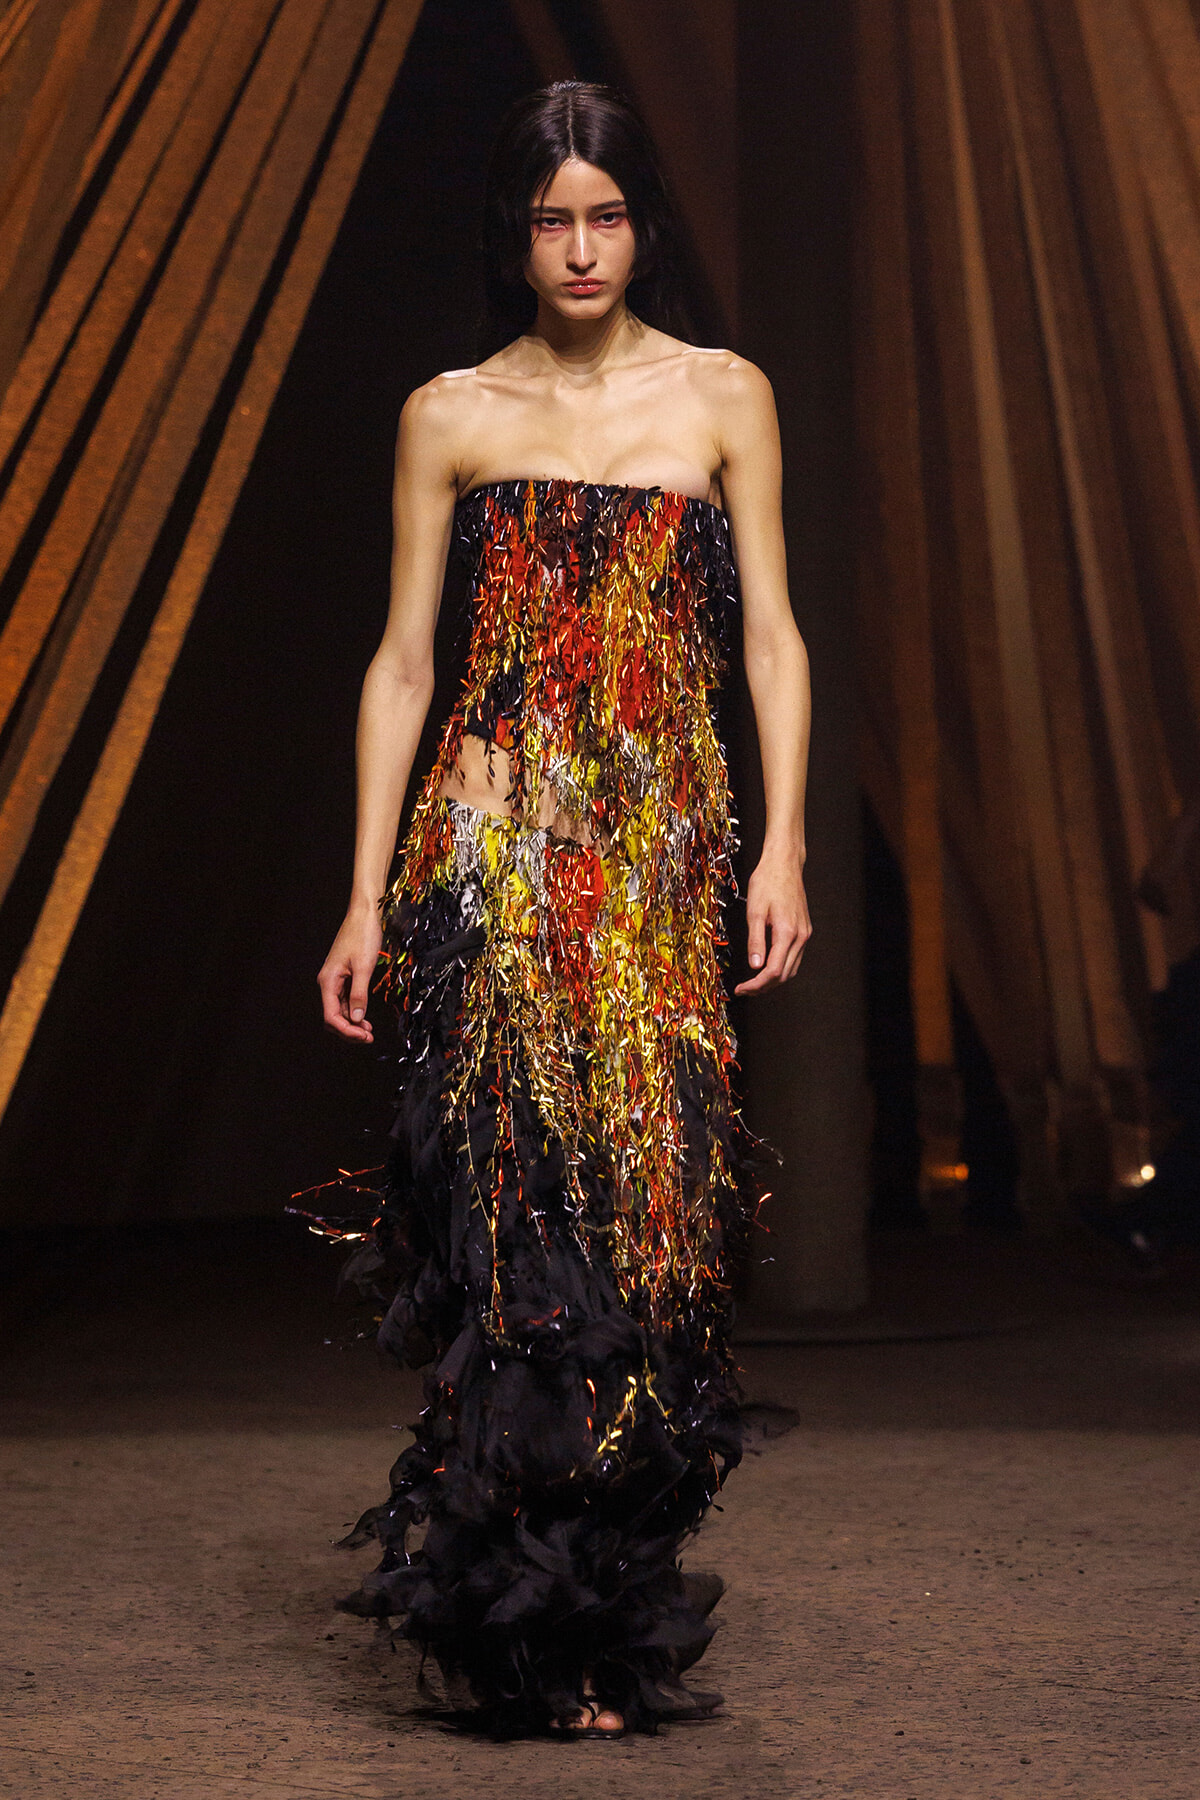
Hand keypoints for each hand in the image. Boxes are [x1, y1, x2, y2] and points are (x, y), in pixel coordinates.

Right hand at [318, 903, 383, 1040]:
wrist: (364, 914)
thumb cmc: (362, 935)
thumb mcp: (364, 967)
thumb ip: (359, 994)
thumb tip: (356, 1018)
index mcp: (328, 981)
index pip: (331, 1016)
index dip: (346, 1030)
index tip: (364, 1036)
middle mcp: (328, 982)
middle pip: (333, 1016)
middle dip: (348, 1030)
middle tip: (368, 1037)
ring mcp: (336, 979)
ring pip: (340, 1010)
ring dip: (352, 1023)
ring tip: (368, 1031)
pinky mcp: (344, 976)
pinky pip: (345, 999)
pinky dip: (354, 1011)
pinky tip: (364, 1017)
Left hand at [733, 848, 810, 995]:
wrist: (784, 863)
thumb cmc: (768, 882)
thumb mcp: (754, 911)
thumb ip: (755, 941)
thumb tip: (755, 966)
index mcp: (788, 932)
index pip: (773, 971)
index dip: (756, 984)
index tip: (741, 988)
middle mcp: (800, 936)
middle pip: (784, 974)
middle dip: (764, 987)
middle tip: (745, 989)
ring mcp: (804, 933)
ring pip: (791, 968)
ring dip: (773, 980)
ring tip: (753, 982)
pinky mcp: (804, 930)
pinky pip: (794, 957)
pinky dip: (781, 967)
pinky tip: (766, 967)